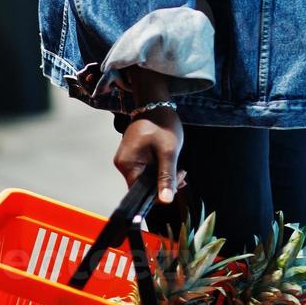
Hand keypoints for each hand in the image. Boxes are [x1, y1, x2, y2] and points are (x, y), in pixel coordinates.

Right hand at [113, 67, 183, 204]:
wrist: (156, 103)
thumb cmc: (162, 123)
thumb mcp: (168, 151)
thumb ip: (167, 176)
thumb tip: (166, 201)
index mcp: (127, 164)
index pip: (140, 192)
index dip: (159, 193)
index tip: (177, 181)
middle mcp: (123, 164)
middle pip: (144, 187)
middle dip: (165, 183)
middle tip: (182, 173)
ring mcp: (128, 160)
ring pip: (147, 179)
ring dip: (164, 176)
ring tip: (179, 167)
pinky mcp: (134, 156)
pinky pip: (147, 171)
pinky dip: (160, 170)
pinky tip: (171, 164)